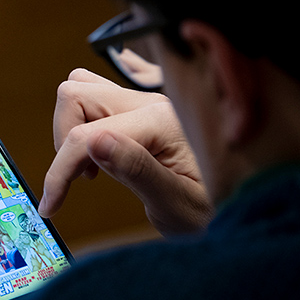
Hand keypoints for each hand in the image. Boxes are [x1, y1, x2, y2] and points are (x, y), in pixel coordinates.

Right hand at [39, 68, 211, 235]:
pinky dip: (84, 120)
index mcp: (160, 122)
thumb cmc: (218, 212)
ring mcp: (146, 102)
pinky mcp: (142, 110)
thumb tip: (95, 142)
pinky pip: (99, 94)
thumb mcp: (179, 205)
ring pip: (83, 87)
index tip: (51, 205)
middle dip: (62, 138)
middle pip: (77, 93)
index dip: (60, 171)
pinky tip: (100, 151)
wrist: (248, 205)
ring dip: (71, 126)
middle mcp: (150, 102)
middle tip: (80, 180)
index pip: (87, 134)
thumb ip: (138, 171)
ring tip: (89, 166)